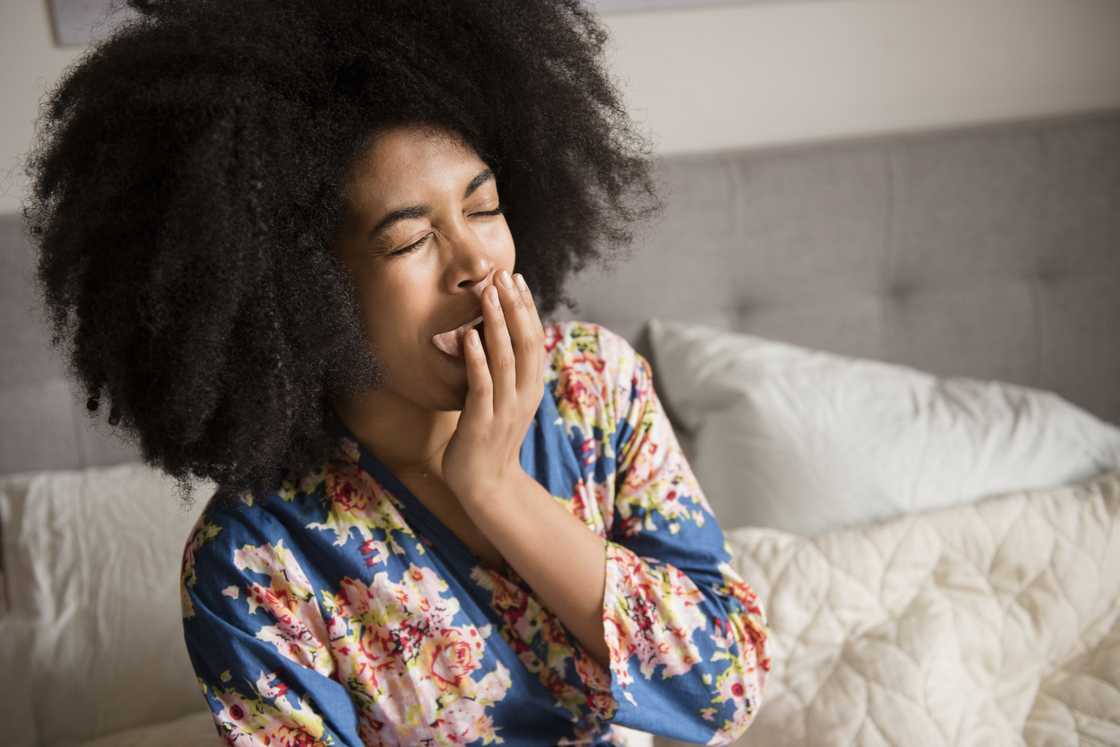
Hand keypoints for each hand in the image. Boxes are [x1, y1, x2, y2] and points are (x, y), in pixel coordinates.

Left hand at [440, 270, 545, 502]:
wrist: (487, 484)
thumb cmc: (490, 439)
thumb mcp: (507, 400)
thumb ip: (507, 371)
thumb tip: (498, 336)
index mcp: (532, 387)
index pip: (535, 338)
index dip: (527, 307)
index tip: (516, 278)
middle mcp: (524, 394)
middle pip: (526, 342)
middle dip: (514, 306)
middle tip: (503, 275)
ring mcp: (505, 408)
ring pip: (506, 358)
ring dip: (496, 324)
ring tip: (487, 295)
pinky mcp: (483, 422)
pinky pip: (482, 385)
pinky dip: (477, 359)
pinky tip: (469, 336)